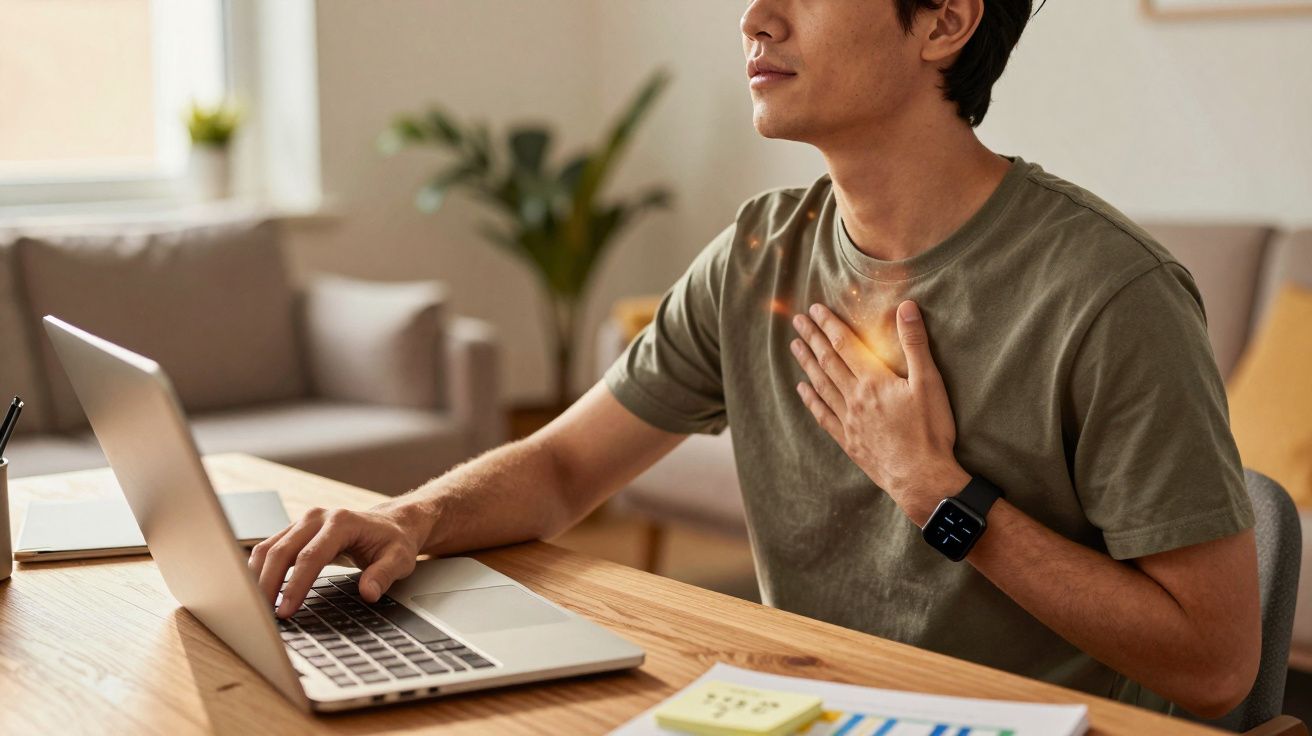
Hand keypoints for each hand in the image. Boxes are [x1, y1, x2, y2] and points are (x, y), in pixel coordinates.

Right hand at [248, 503, 429, 617]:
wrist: (390, 524)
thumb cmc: (394, 542)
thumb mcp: (400, 559)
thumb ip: (384, 575)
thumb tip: (368, 593)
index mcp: (342, 522)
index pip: (311, 556)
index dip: (296, 585)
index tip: (286, 611)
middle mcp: (317, 518)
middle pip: (282, 551)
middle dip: (267, 584)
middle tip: (262, 615)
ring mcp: (303, 522)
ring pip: (268, 548)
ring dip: (257, 577)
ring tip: (254, 607)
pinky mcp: (295, 531)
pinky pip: (269, 549)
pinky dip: (259, 570)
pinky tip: (257, 591)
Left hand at [790, 300, 968, 524]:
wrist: (921, 479)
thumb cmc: (930, 431)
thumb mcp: (929, 383)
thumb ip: (915, 343)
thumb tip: (906, 307)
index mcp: (874, 380)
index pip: (845, 344)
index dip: (829, 324)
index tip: (815, 310)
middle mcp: (855, 397)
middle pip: (828, 361)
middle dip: (812, 338)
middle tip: (797, 321)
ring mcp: (849, 420)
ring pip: (821, 385)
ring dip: (807, 364)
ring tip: (795, 347)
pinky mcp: (849, 440)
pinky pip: (823, 415)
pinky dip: (811, 400)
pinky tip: (803, 390)